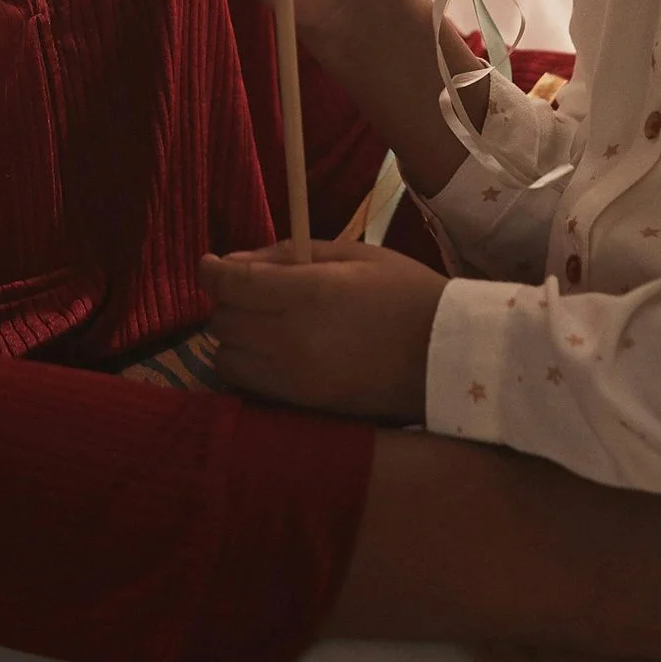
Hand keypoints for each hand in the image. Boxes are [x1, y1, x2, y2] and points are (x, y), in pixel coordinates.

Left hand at [203, 243, 445, 418]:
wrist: (449, 356)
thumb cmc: (406, 293)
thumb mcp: (353, 255)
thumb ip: (287, 254)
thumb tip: (233, 260)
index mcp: (307, 294)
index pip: (231, 283)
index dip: (211, 270)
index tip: (210, 263)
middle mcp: (291, 341)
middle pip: (222, 321)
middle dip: (228, 302)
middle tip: (251, 292)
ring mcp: (294, 380)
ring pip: (225, 360)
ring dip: (233, 339)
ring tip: (262, 327)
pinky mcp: (302, 407)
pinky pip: (249, 388)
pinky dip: (248, 369)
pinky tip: (272, 355)